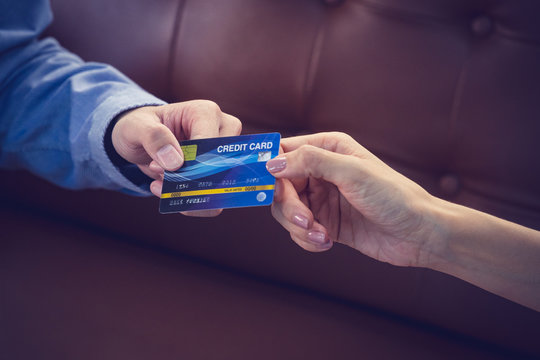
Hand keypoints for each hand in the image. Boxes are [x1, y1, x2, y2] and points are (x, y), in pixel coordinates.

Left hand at [112, 100, 240, 214]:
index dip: (190, 162)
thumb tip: (175, 163)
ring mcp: (223, 154)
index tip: (161, 168)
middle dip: (192, 179)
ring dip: (192, 195)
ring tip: (161, 187)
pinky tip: (169, 195)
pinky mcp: (217, 174)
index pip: (211, 142)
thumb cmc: (140, 127)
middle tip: (160, 178)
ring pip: (223, 186)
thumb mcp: (136, 126)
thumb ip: (153, 137)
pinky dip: (194, 204)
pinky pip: (216, 198)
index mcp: (206, 112)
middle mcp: (222, 131)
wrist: (139, 141)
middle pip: (223, 165)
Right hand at [267, 132, 437, 266]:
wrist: (418, 234)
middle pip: (280, 186)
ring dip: (298, 227)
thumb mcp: (352, 172)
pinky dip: (306, 239)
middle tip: (305, 221)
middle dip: (288, 207)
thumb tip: (272, 164)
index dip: (269, 169)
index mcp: (327, 149)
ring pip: (286, 211)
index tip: (262, 187)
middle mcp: (320, 172)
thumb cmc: (392, 196)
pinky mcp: (324, 223)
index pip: (283, 152)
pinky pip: (298, 230)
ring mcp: (321, 199)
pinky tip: (327, 243)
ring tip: (321, 235)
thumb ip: (311, 161)